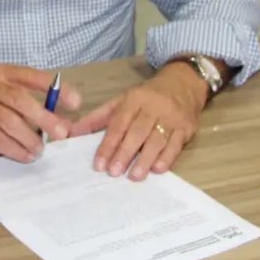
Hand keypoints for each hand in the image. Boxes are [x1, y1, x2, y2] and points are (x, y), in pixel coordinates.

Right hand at [0, 64, 83, 161]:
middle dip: (43, 117)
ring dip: (29, 138)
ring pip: (8, 122)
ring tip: (41, 150)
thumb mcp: (11, 92)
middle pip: (20, 100)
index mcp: (5, 73)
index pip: (33, 77)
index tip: (76, 102)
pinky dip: (14, 149)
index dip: (56, 89)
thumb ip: (37, 103)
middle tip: (61, 133)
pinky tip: (26, 156)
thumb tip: (65, 124)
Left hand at [76, 70, 202, 180]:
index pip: (118, 124)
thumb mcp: (121, 101)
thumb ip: (98, 118)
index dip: (108, 144)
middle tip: (114, 172)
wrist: (183, 83)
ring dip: (145, 159)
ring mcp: (172, 117)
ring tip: (134, 176)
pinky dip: (167, 157)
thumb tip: (72, 133)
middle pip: (137, 132)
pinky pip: (176, 144)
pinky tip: (157, 169)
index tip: (99, 164)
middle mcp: (153, 107)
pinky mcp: (186, 127)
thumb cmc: (147, 97)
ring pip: (157, 139)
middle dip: (125, 153)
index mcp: (134, 100)